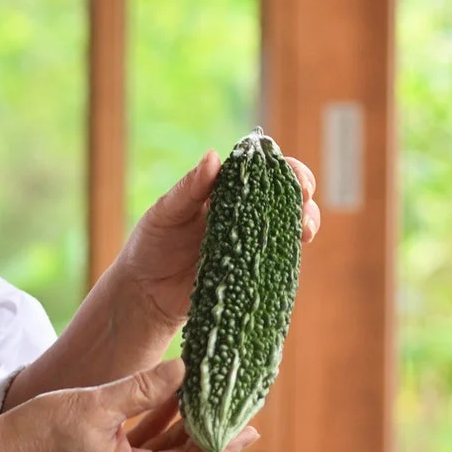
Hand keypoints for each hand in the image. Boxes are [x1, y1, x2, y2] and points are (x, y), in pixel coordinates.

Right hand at [0, 360, 255, 451]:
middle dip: (211, 438)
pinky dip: (158, 435)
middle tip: (242, 415)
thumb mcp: (98, 403)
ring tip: (212, 406)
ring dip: (184, 433)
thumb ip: (144, 388)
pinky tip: (170, 407)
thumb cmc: (39, 432)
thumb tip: (185, 370)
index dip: (225, 446)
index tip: (251, 429)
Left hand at [115, 148, 321, 330]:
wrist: (145, 294)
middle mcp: (245, 214)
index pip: (262, 170)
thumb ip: (189, 188)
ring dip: (305, 223)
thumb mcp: (165, 213)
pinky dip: (291, 255)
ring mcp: (252, 243)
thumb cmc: (151, 246)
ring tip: (305, 231)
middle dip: (302, 193)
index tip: (291, 173)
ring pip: (290, 226)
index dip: (284, 168)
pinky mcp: (254, 271)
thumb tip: (213, 157)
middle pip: (286, 196)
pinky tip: (296, 254)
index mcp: (226, 191)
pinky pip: (280, 260)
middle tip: (303, 198)